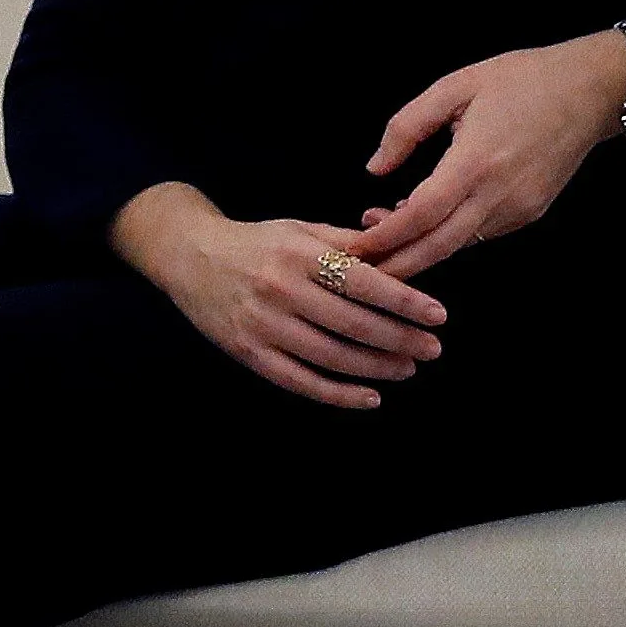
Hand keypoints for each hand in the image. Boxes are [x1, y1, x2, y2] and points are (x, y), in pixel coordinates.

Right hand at [113, 181, 448, 410]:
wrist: (187, 256)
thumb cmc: (255, 243)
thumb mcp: (299, 230)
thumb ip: (348, 244)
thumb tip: (402, 253)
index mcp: (296, 254)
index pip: (363, 281)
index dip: (404, 302)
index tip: (438, 316)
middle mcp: (278, 289)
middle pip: (353, 324)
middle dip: (400, 339)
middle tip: (432, 348)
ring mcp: (261, 325)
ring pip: (331, 356)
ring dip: (377, 367)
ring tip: (406, 368)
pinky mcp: (247, 353)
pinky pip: (301, 381)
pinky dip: (339, 394)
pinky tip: (370, 396)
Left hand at [354, 25, 625, 282]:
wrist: (590, 89)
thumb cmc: (521, 79)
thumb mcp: (453, 87)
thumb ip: (406, 128)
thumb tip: (374, 168)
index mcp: (475, 161)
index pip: (421, 214)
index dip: (386, 235)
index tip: (354, 245)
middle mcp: (500, 194)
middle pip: (440, 245)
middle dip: (397, 263)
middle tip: (359, 268)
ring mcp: (520, 208)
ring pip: (461, 244)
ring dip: (420, 250)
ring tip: (380, 239)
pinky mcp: (532, 212)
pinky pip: (482, 233)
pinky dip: (449, 237)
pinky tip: (423, 224)